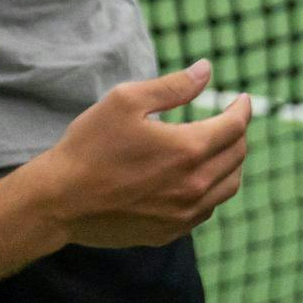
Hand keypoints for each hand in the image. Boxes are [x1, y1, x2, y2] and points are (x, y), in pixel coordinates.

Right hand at [28, 60, 252, 248]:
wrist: (58, 201)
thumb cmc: (89, 146)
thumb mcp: (127, 100)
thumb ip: (173, 85)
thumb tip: (207, 70)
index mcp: (188, 150)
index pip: (235, 127)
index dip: (243, 109)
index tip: (243, 99)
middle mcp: (194, 186)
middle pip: (237, 156)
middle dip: (238, 133)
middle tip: (230, 119)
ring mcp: (183, 215)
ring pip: (228, 187)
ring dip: (231, 163)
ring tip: (220, 147)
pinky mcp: (169, 233)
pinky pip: (207, 211)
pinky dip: (213, 190)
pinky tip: (198, 178)